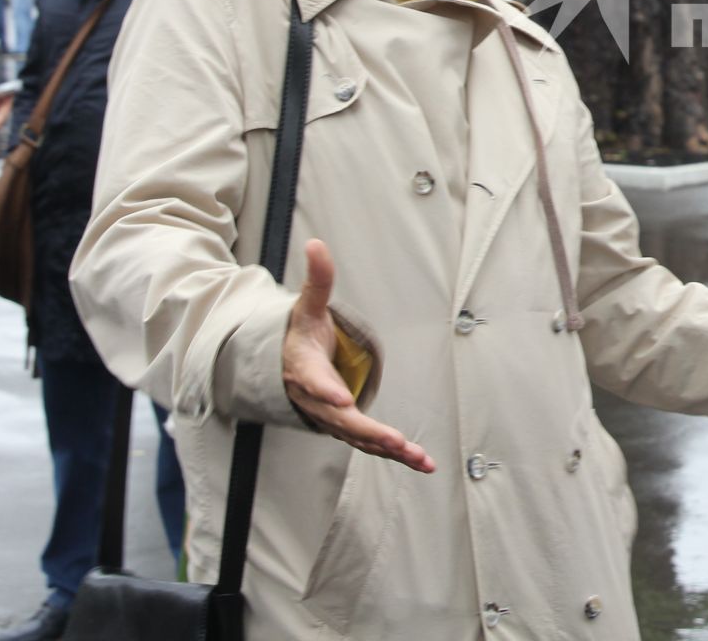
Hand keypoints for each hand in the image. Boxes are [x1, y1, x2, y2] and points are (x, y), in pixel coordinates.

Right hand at [282, 239, 433, 472]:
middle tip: (393, 440)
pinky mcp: (348, 428)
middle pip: (340, 420)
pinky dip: (395, 455)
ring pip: (358, 438)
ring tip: (418, 457)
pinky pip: (370, 444)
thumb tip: (316, 244)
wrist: (284, 368)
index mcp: (304, 369)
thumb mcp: (308, 307)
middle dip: (367, 431)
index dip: (325, 393)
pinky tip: (423, 463)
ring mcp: (331, 419)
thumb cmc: (301, 336)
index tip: (341, 401)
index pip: (313, 382)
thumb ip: (317, 279)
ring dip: (388, 449)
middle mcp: (316, 400)